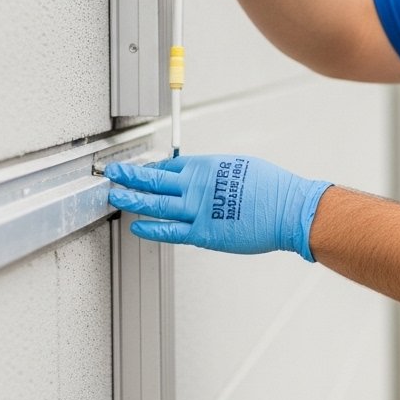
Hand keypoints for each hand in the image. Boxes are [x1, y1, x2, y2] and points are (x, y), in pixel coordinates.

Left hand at [104, 155, 330, 260]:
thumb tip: (203, 176)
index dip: (149, 168)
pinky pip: (170, 231)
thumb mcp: (239, 166)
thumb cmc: (270, 188)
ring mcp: (197, 210)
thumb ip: (215, 173)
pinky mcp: (203, 233)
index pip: (168, 166)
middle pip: (153, 180)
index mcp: (205, 166)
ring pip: (155, 204)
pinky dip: (151, 228)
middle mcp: (196, 185)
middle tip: (111, 174)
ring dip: (131, 199)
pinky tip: (137, 226)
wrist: (288, 210)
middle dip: (128, 176)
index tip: (137, 170)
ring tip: (115, 196)